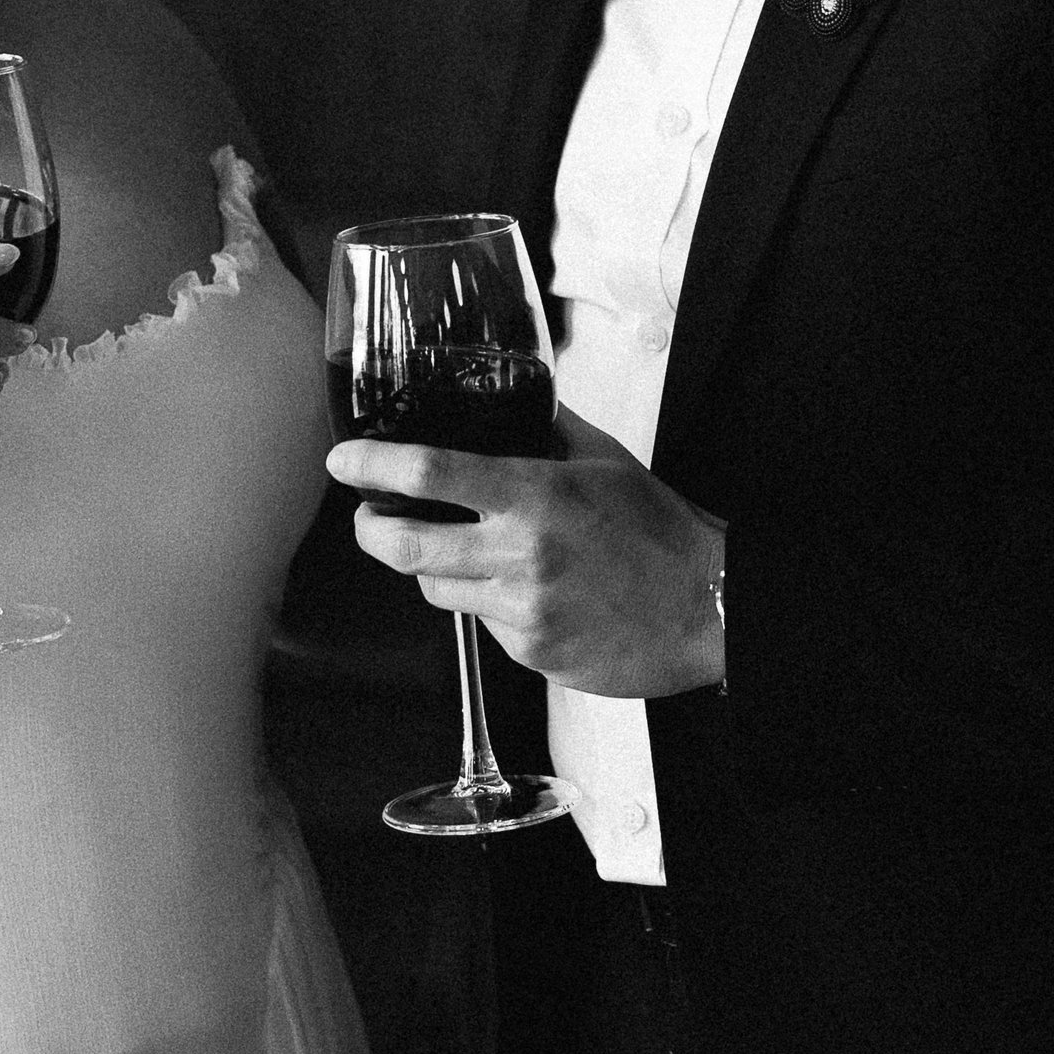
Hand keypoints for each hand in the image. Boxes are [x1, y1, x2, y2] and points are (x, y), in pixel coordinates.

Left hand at [334, 402, 725, 697]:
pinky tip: (525, 591)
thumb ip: (547, 428)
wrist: (709, 608)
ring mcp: (522, 610)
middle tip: (369, 517)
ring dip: (433, 566)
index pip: (431, 473)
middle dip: (371, 529)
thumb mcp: (605, 459)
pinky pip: (482, 625)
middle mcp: (520, 554)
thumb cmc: (661, 530)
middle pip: (406, 546)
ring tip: (459, 549)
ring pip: (437, 588)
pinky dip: (487, 604)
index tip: (343, 460)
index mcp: (536, 495)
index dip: (374, 465)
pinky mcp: (531, 653)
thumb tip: (511, 399)